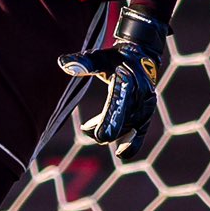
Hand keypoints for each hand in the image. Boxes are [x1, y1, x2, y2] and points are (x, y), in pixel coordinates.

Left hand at [58, 4, 168, 159]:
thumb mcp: (98, 58)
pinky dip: (132, 145)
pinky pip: (140, 134)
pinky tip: (120, 153)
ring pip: (127, 129)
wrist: (141, 57)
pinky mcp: (147, 115)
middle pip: (122, 121)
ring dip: (109, 131)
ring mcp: (146, 107)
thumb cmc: (114, 59)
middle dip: (103, 128)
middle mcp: (141, 96)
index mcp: (128, 82)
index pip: (118, 105)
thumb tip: (62, 63)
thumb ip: (82, 62)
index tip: (97, 135)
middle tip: (86, 128)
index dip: (108, 121)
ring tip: (89, 126)